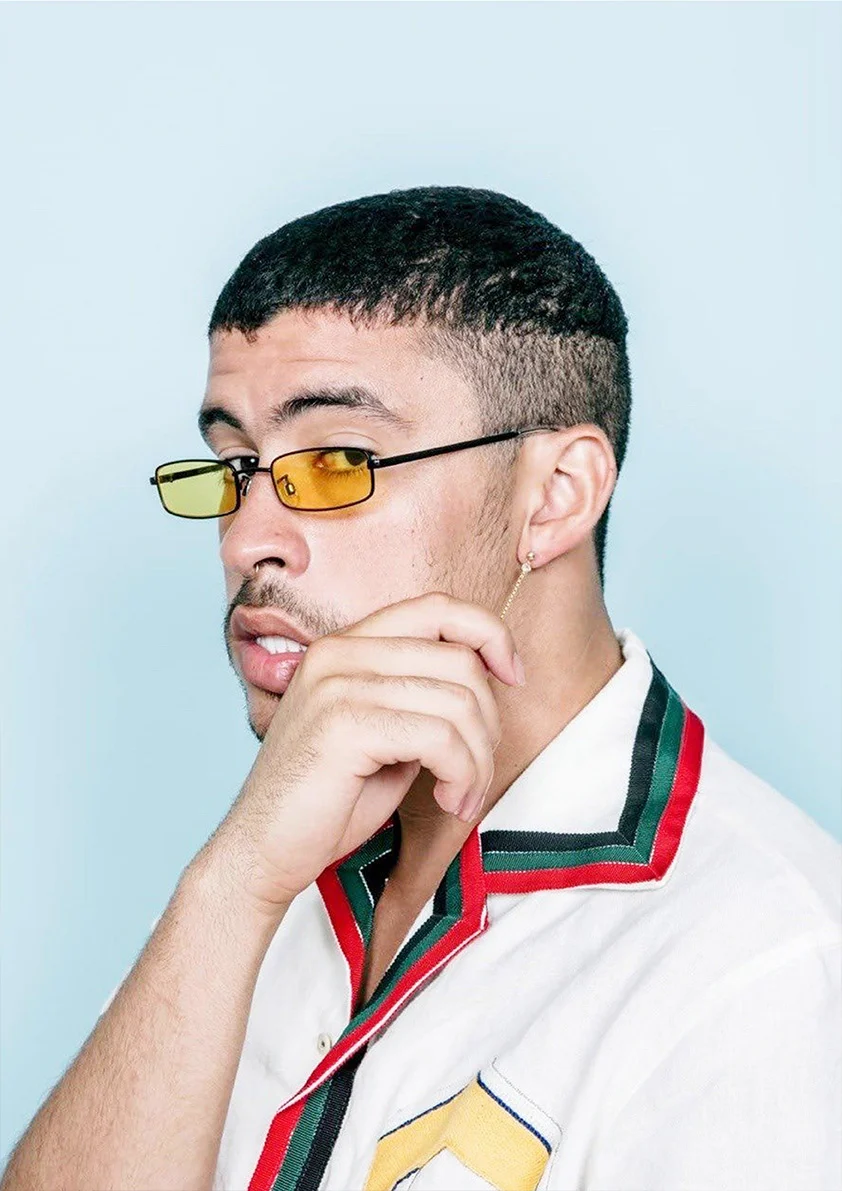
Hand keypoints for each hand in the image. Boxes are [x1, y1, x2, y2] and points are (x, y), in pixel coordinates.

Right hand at [202, 591, 523, 918]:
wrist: (262, 852)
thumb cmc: (328, 801)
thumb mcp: (385, 734)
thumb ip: (422, 699)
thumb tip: (489, 684)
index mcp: (347, 646)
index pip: (437, 607)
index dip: (489, 634)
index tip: (513, 676)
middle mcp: (339, 652)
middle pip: (459, 659)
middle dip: (488, 722)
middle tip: (476, 773)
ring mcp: (337, 683)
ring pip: (457, 701)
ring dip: (477, 760)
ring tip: (461, 795)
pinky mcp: (343, 724)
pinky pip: (440, 738)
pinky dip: (462, 774)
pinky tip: (449, 801)